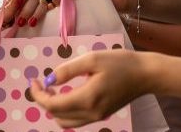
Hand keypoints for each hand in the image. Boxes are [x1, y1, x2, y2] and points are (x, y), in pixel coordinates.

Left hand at [0, 0, 52, 37]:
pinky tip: (41, 22)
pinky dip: (49, 12)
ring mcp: (35, 14)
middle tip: (21, 23)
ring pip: (41, 2)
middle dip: (27, 8)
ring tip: (30, 25)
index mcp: (11, 4)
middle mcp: (24, 7)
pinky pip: (51, 11)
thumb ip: (7, 8)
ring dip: (37, 12)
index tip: (18, 4)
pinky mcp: (45, 23)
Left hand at [29, 50, 153, 127]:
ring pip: (65, 121)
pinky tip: (66, 94)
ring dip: (54, 108)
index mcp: (87, 99)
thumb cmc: (120, 63)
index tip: (34, 80)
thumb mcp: (92, 59)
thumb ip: (67, 70)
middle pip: (56, 115)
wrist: (146, 75)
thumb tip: (49, 80)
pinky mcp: (102, 115)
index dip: (38, 95)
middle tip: (41, 82)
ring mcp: (97, 117)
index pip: (53, 105)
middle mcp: (91, 113)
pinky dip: (66, 110)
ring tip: (53, 89)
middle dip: (44, 100)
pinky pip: (76, 120)